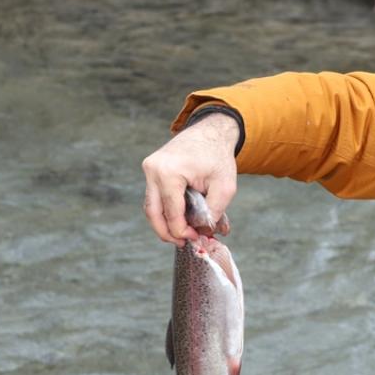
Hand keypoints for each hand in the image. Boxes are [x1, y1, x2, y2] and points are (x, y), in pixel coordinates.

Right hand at [142, 113, 239, 245]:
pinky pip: (154, 196)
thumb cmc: (218, 157)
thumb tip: (203, 232)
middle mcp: (153, 169)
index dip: (182, 231)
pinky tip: (177, 219)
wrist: (211, 131)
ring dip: (163, 223)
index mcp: (169, 173)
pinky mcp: (151, 168)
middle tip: (181, 243)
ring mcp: (149, 168)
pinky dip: (164, 210)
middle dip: (166, 232)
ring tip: (179, 235)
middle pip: (153, 212)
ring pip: (150, 206)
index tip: (195, 238)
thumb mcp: (224, 187)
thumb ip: (214, 212)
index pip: (171, 213)